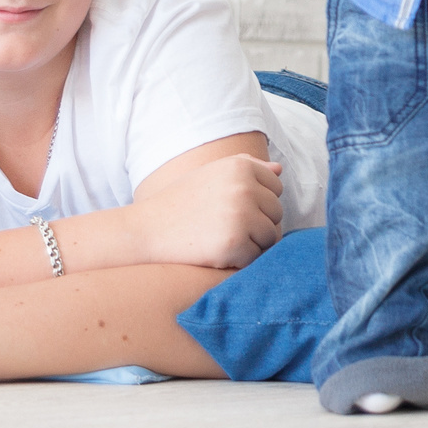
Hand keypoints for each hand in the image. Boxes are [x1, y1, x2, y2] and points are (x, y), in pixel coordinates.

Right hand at [125, 152, 283, 267]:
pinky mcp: (235, 243)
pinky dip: (240, 260)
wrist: (148, 230)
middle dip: (258, 223)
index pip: (276, 187)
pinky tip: (217, 253)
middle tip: (227, 227)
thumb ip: (246, 167)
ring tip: (223, 238)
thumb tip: (279, 170)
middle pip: (276, 212)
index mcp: (240, 167)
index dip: (258, 202)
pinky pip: (256, 257)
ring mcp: (240, 215)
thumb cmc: (181, 202)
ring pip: (271, 236)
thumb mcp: (211, 174)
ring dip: (253, 243)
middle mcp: (244, 187)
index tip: (234, 209)